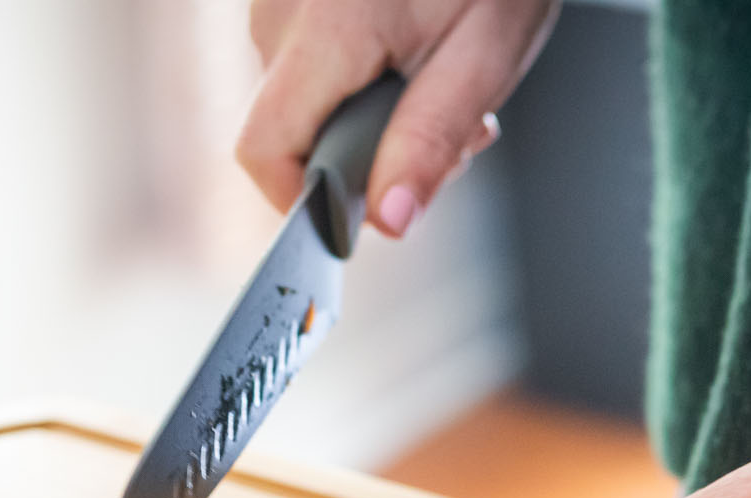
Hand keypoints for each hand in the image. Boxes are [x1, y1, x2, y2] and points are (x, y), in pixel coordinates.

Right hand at [238, 0, 559, 235]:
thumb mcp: (486, 54)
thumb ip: (430, 142)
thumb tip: (388, 223)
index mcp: (326, 33)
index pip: (264, 151)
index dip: (303, 201)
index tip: (362, 213)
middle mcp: (281, 11)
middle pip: (291, 130)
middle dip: (367, 154)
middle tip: (457, 133)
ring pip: (306, 98)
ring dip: (372, 113)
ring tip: (444, 75)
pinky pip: (311, 59)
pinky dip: (363, 73)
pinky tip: (416, 46)